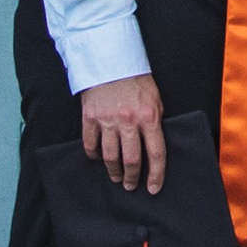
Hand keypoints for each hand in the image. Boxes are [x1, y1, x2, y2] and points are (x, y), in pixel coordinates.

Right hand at [81, 72, 165, 193]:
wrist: (112, 58)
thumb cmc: (136, 79)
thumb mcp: (155, 97)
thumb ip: (155, 120)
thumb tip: (153, 143)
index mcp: (149, 116)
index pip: (156, 153)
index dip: (156, 174)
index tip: (154, 188)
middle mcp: (129, 121)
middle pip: (131, 159)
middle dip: (132, 177)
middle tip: (131, 185)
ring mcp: (108, 120)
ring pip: (110, 156)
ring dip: (114, 171)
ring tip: (116, 177)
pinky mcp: (90, 117)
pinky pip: (90, 144)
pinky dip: (94, 154)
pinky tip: (97, 158)